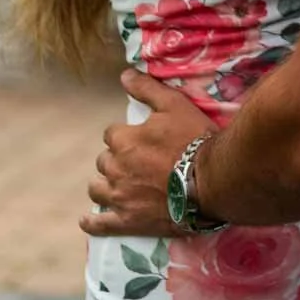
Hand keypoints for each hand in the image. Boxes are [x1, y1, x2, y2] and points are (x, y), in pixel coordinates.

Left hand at [80, 69, 218, 237]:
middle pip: (105, 161)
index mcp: (123, 140)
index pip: (112, 134)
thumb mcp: (174, 105)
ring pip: (97, 188)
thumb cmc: (194, 140)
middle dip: (117, 159)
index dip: (126, 135)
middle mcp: (116, 168)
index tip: (141, 139)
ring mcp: (120, 197)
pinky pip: (100, 224)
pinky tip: (88, 220)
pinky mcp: (127, 221)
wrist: (212, 181)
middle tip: (139, 162)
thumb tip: (123, 75)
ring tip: (119, 185)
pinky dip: (92, 222)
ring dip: (105, 184)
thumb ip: (147, 89)